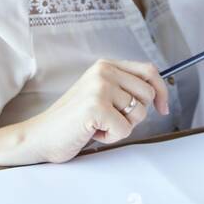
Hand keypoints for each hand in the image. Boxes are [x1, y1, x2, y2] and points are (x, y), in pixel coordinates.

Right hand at [0, 60, 170, 167]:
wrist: (41, 135)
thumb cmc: (73, 121)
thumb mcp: (100, 95)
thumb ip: (124, 88)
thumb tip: (158, 95)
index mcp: (105, 65)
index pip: (149, 72)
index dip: (161, 91)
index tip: (163, 109)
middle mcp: (103, 72)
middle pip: (148, 94)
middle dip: (135, 115)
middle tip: (110, 120)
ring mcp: (99, 88)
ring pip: (138, 114)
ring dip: (121, 128)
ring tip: (97, 125)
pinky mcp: (96, 107)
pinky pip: (124, 129)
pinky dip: (111, 138)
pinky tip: (92, 132)